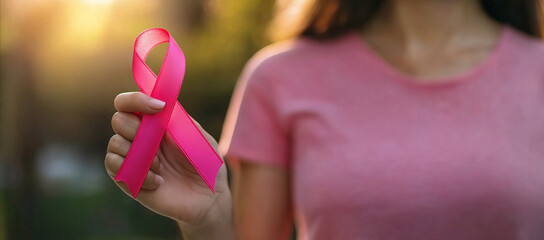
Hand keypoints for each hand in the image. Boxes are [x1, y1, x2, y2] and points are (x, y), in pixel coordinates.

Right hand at [105, 92, 231, 230]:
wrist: (209, 197)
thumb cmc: (206, 164)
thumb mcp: (199, 138)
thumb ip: (179, 121)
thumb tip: (159, 105)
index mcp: (155, 123)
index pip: (130, 103)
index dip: (136, 99)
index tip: (158, 107)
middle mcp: (140, 138)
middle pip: (118, 119)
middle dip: (137, 129)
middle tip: (158, 143)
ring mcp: (133, 159)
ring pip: (115, 144)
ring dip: (141, 155)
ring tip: (162, 167)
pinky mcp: (129, 180)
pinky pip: (115, 168)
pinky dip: (138, 173)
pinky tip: (158, 182)